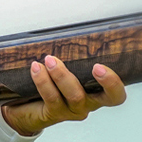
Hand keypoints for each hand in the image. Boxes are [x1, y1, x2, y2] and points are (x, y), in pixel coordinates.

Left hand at [0, 57, 127, 136]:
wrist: (24, 108)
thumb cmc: (51, 82)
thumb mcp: (66, 67)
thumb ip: (73, 55)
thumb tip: (71, 28)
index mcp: (98, 92)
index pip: (117, 94)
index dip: (114, 83)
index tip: (101, 66)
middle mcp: (89, 103)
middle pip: (107, 98)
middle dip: (106, 81)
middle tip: (96, 66)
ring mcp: (72, 110)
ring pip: (75, 95)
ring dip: (63, 75)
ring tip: (49, 59)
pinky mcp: (54, 113)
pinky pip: (52, 97)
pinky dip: (43, 81)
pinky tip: (36, 68)